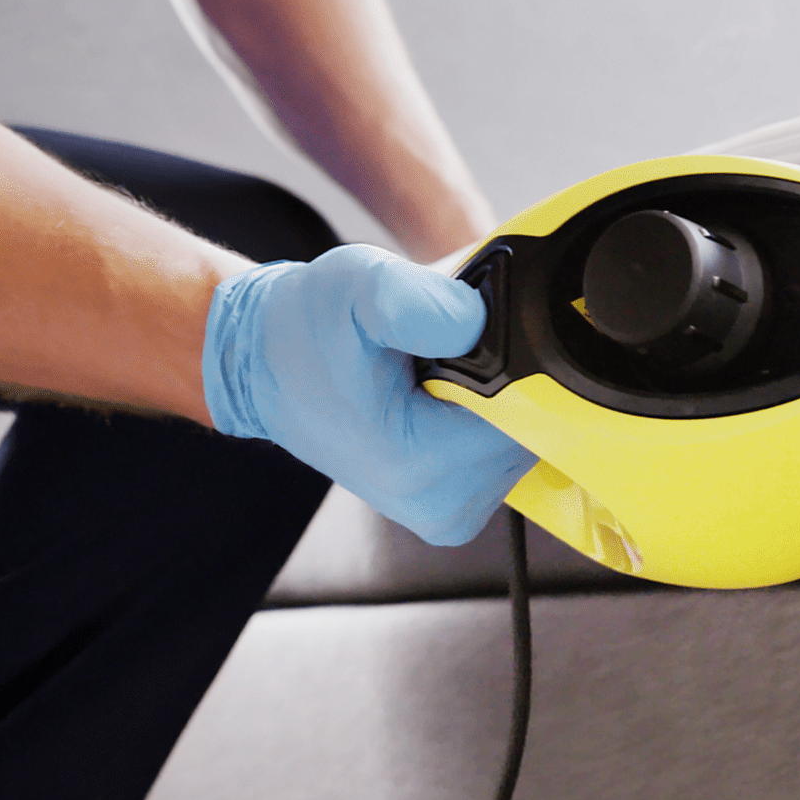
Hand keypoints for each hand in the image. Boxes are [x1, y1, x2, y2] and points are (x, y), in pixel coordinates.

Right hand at [202, 245, 536, 545]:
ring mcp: (452, 514)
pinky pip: (503, 452)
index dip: (516, 366)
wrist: (266, 365)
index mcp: (423, 468)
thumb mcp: (355, 286)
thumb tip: (477, 324)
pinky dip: (485, 417)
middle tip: (444, 352)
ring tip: (436, 373)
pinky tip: (443, 396)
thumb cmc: (305, 326)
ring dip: (497, 398)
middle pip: (533, 430)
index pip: (531, 414)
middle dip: (507, 383)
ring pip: (524, 440)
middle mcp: (445, 508)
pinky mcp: (455, 506)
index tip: (467, 340)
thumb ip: (417, 303)